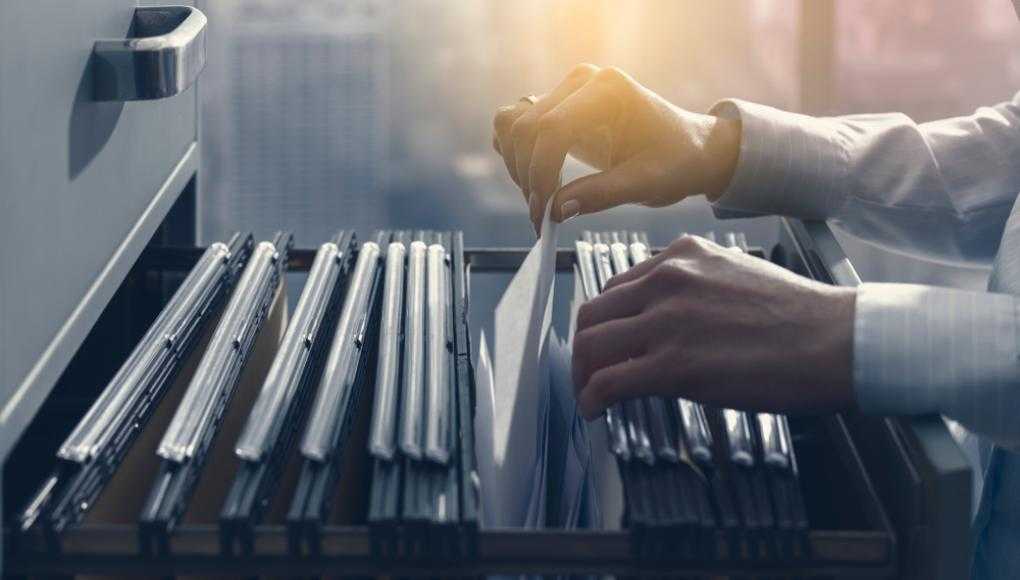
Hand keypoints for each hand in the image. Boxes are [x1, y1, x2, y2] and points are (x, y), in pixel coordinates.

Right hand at [492, 64, 740, 233]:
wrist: (691, 148)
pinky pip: (515, 124)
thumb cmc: (677, 161)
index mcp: (609, 89)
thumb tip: (555, 210)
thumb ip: (600, 195)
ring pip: (512, 124)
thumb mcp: (646, 184)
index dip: (540, 174)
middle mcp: (583, 81)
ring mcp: (567, 91)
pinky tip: (538, 183)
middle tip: (541, 215)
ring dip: (516, 166)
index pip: (552, 128)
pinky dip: (516, 156)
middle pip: (526, 127)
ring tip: (541, 200)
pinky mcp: (557, 106)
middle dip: (527, 176)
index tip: (543, 213)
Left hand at [572, 235, 855, 418]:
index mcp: (682, 257)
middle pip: (595, 313)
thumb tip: (674, 318)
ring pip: (592, 345)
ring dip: (582, 374)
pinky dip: (591, 399)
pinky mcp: (673, 365)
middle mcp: (667, 280)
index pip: (619, 287)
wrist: (836, 340)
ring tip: (589, 394)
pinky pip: (609, 382)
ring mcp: (667, 321)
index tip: (608, 341)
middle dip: (585, 347)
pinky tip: (595, 411)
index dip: (607, 320)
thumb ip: (698, 288)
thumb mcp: (738, 276)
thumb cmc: (801, 317)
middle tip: (589, 371)